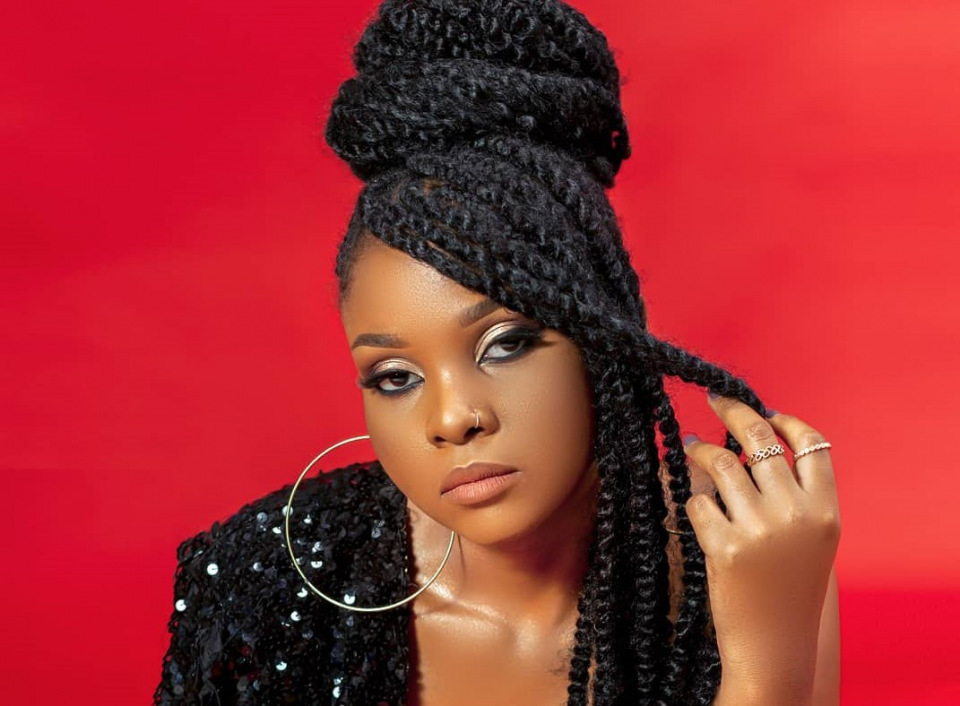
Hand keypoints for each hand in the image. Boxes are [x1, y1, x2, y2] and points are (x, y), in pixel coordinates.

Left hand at [682, 394, 840, 697]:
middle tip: (714, 400)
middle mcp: (796, 514)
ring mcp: (760, 530)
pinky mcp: (724, 548)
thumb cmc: (790, 591)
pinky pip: (697, 502)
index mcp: (826, 511)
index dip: (785, 420)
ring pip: (720, 464)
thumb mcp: (812, 540)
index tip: (764, 409)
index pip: (812, 443)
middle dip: (733, 411)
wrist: (774, 648)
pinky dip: (691, 497)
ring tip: (691, 447)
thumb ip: (796, 495)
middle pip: (760, 440)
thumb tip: (755, 445)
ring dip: (700, 450)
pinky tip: (689, 497)